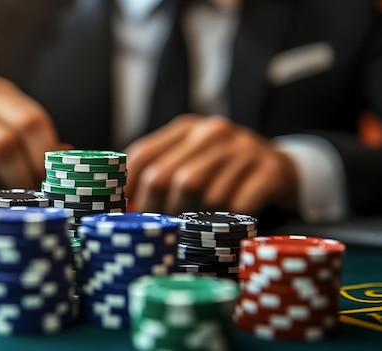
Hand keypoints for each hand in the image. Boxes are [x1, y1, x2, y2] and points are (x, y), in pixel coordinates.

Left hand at [124, 114, 297, 215]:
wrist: (281, 166)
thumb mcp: (191, 158)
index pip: (142, 155)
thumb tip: (122, 205)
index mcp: (187, 128)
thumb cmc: (223, 170)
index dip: (126, 188)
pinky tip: (225, 227)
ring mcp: (244, 150)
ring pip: (201, 194)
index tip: (121, 214)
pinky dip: (227, 223)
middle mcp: (213, 132)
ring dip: (193, 220)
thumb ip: (159, 172)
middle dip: (155, 211)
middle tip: (157, 229)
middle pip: (166, 177)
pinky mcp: (271, 171)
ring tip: (192, 230)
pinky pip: (237, 206)